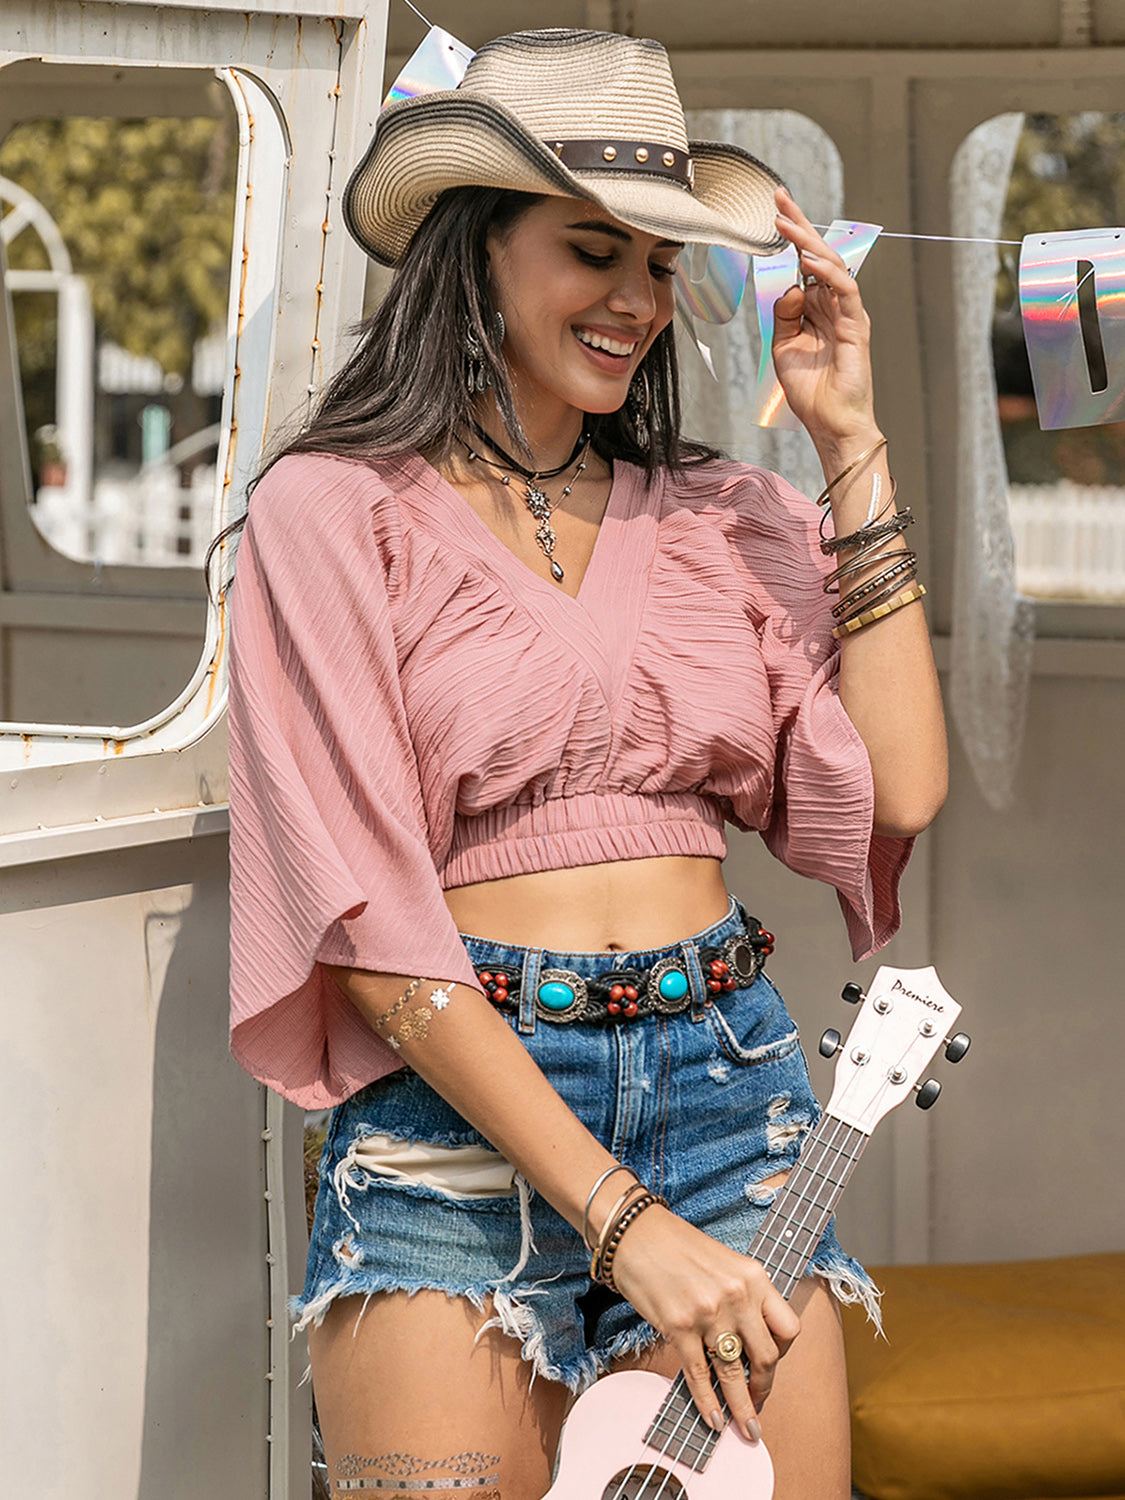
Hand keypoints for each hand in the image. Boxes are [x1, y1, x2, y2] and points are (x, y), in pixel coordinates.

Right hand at [609, 1204, 800, 1439]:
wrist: (635, 1232)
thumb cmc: (677, 1247)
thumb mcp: (725, 1264)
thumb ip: (743, 1297)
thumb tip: (747, 1345)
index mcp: (754, 1277)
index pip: (788, 1328)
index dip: (782, 1355)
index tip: (770, 1368)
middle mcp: (737, 1295)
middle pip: (766, 1357)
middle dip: (764, 1389)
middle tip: (757, 1407)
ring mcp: (708, 1312)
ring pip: (734, 1373)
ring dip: (740, 1406)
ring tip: (743, 1428)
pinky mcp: (679, 1326)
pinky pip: (700, 1374)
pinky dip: (707, 1402)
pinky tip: (712, 1417)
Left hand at [770, 185, 879, 448]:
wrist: (831, 422)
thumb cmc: (811, 390)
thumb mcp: (784, 347)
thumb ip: (784, 314)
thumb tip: (791, 285)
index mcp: (816, 307)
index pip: (804, 263)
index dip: (791, 236)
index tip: (774, 210)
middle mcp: (833, 304)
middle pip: (817, 254)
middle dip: (798, 225)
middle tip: (779, 198)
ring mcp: (847, 313)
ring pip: (831, 266)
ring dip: (808, 242)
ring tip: (787, 224)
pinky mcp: (856, 326)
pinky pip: (844, 290)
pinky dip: (827, 273)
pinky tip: (808, 261)